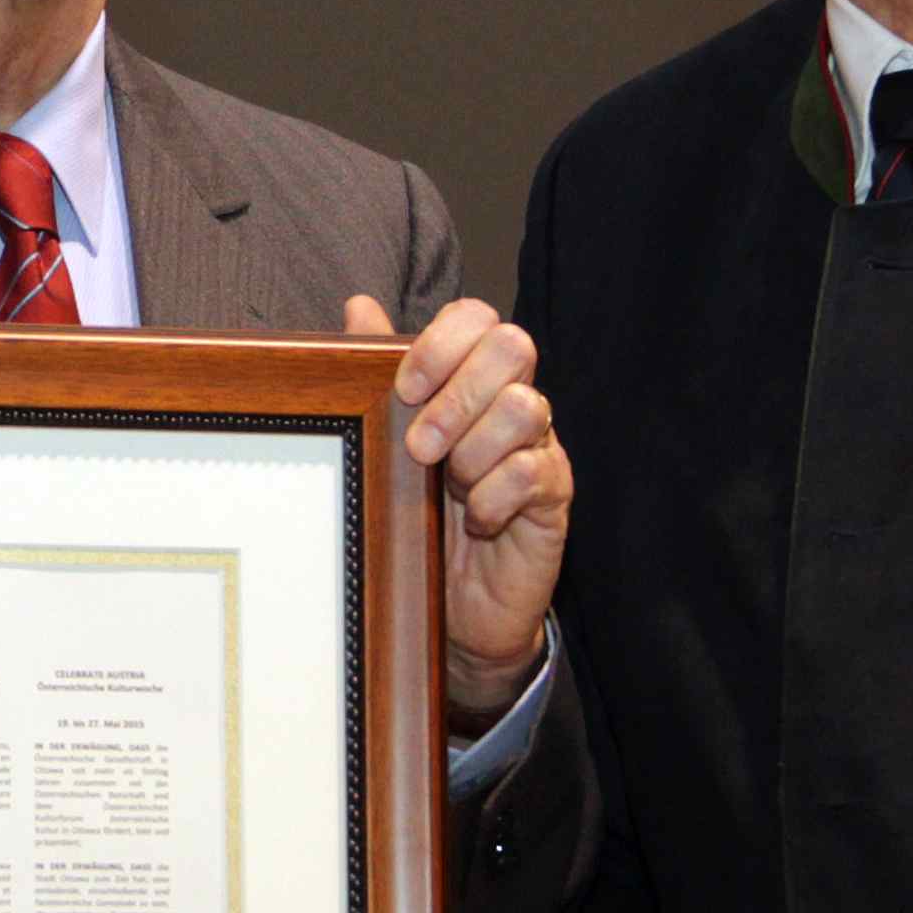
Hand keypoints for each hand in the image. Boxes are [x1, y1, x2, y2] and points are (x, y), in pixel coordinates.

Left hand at [346, 295, 566, 720]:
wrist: (454, 607)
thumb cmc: (422, 518)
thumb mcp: (391, 442)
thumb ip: (379, 372)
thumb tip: (359, 305)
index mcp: (473, 380)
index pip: (478, 317)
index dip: (441, 343)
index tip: (403, 390)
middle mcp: (514, 403)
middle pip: (512, 346)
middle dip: (457, 395)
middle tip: (419, 448)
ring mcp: (541, 447)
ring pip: (526, 406)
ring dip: (474, 449)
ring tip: (448, 487)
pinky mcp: (554, 496)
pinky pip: (532, 472)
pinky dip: (492, 498)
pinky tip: (474, 521)